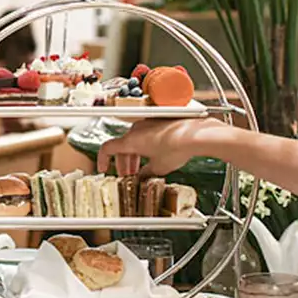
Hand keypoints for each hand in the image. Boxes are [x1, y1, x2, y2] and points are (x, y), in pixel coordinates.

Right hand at [97, 117, 228, 175]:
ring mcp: (148, 123)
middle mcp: (136, 129)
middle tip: (128, 174)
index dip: (102, 159)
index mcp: (131, 140)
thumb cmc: (177, 147)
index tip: (103, 168)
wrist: (195, 134)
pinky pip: (146, 135)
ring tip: (141, 168)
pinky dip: (145, 146)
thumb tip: (144, 176)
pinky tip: (155, 156)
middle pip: (122, 146)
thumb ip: (147, 173)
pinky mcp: (159, 121)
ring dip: (134, 155)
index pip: (107, 148)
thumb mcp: (159, 167)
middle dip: (123, 162)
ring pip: (134, 140)